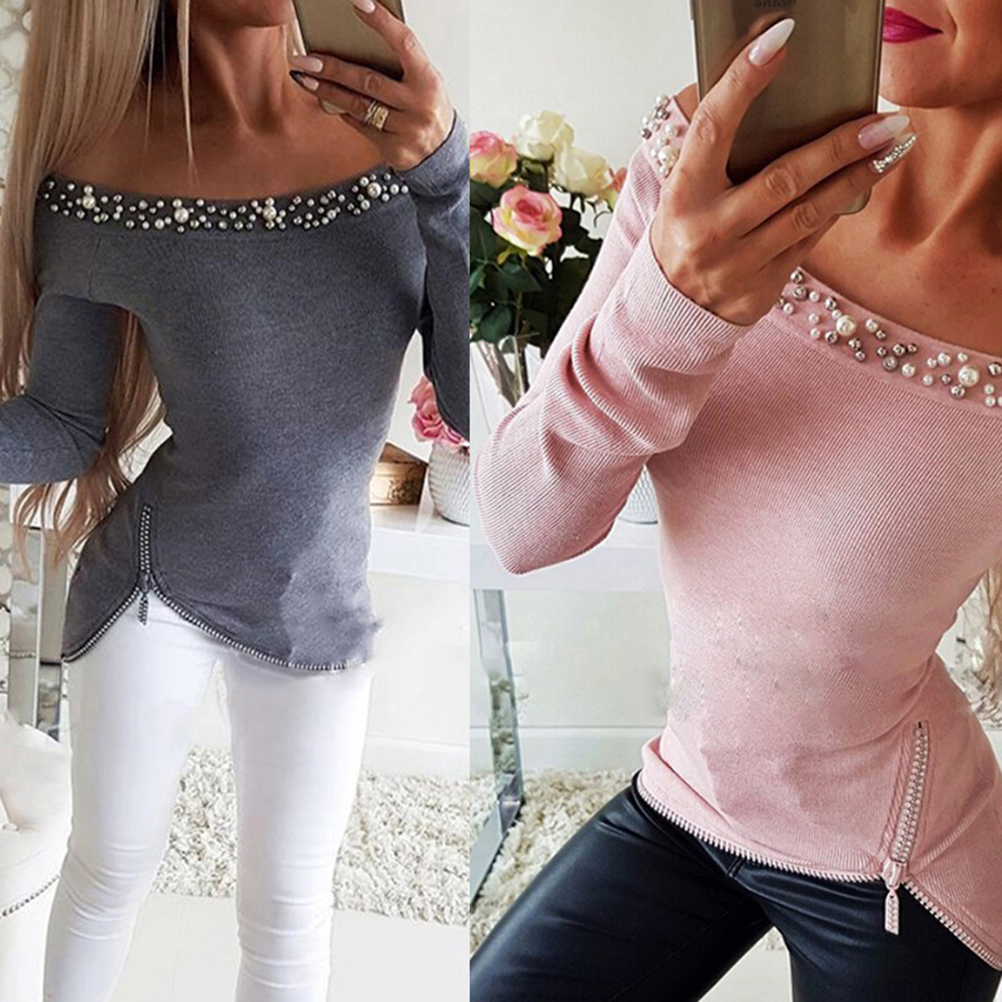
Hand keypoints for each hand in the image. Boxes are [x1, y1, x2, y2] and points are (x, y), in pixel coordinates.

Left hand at [288, 0, 454, 171]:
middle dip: (333, 68)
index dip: (381, 22)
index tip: (357, 1)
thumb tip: (359, 39)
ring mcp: (406, 129)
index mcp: (429, 80)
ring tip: (304, 77)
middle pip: (369, 81)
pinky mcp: (393, 147)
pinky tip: (328, 100)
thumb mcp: (424, 81)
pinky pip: (361, 126)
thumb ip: (400, 64)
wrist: (442, 154)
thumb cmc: (428, 108)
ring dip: (327, 90)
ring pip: (359, 105)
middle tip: (306, 57)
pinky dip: (344, 111)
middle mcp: (418, 105)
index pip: (404, 43)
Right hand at [651, 18, 916, 326]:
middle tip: (884, 119)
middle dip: (840, 145)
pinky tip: (862, 184)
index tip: (780, 39)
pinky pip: (808, 243)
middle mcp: (708, 231)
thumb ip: (715, 151)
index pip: (713, 128)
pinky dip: (837, 210)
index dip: (744, 82)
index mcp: (682, 195)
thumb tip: (762, 86)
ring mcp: (736, 264)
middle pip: (783, 178)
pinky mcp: (760, 288)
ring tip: (893, 147)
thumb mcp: (684, 191)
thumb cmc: (684, 233)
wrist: (671, 308)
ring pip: (807, 214)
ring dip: (857, 178)